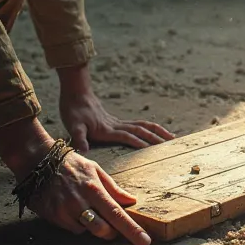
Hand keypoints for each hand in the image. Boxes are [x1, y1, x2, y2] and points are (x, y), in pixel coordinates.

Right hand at [0, 116, 150, 244]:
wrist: (38, 161)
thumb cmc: (70, 164)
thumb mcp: (94, 170)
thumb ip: (113, 188)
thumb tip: (132, 200)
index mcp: (94, 189)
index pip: (117, 214)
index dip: (132, 230)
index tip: (145, 242)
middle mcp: (80, 202)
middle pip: (102, 230)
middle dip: (110, 232)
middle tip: (111, 225)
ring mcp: (65, 211)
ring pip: (86, 231)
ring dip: (92, 226)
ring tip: (86, 209)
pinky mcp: (53, 217)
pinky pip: (72, 229)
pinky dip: (76, 223)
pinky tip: (72, 209)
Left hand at [58, 64, 174, 153]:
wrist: (76, 92)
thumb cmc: (73, 110)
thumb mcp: (73, 125)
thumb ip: (79, 138)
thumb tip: (83, 151)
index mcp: (107, 129)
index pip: (128, 136)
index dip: (140, 143)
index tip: (153, 150)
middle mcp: (115, 125)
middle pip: (141, 130)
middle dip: (156, 137)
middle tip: (172, 143)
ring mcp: (117, 122)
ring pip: (142, 125)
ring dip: (157, 130)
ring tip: (171, 136)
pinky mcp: (115, 121)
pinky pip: (136, 124)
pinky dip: (148, 128)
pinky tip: (153, 132)